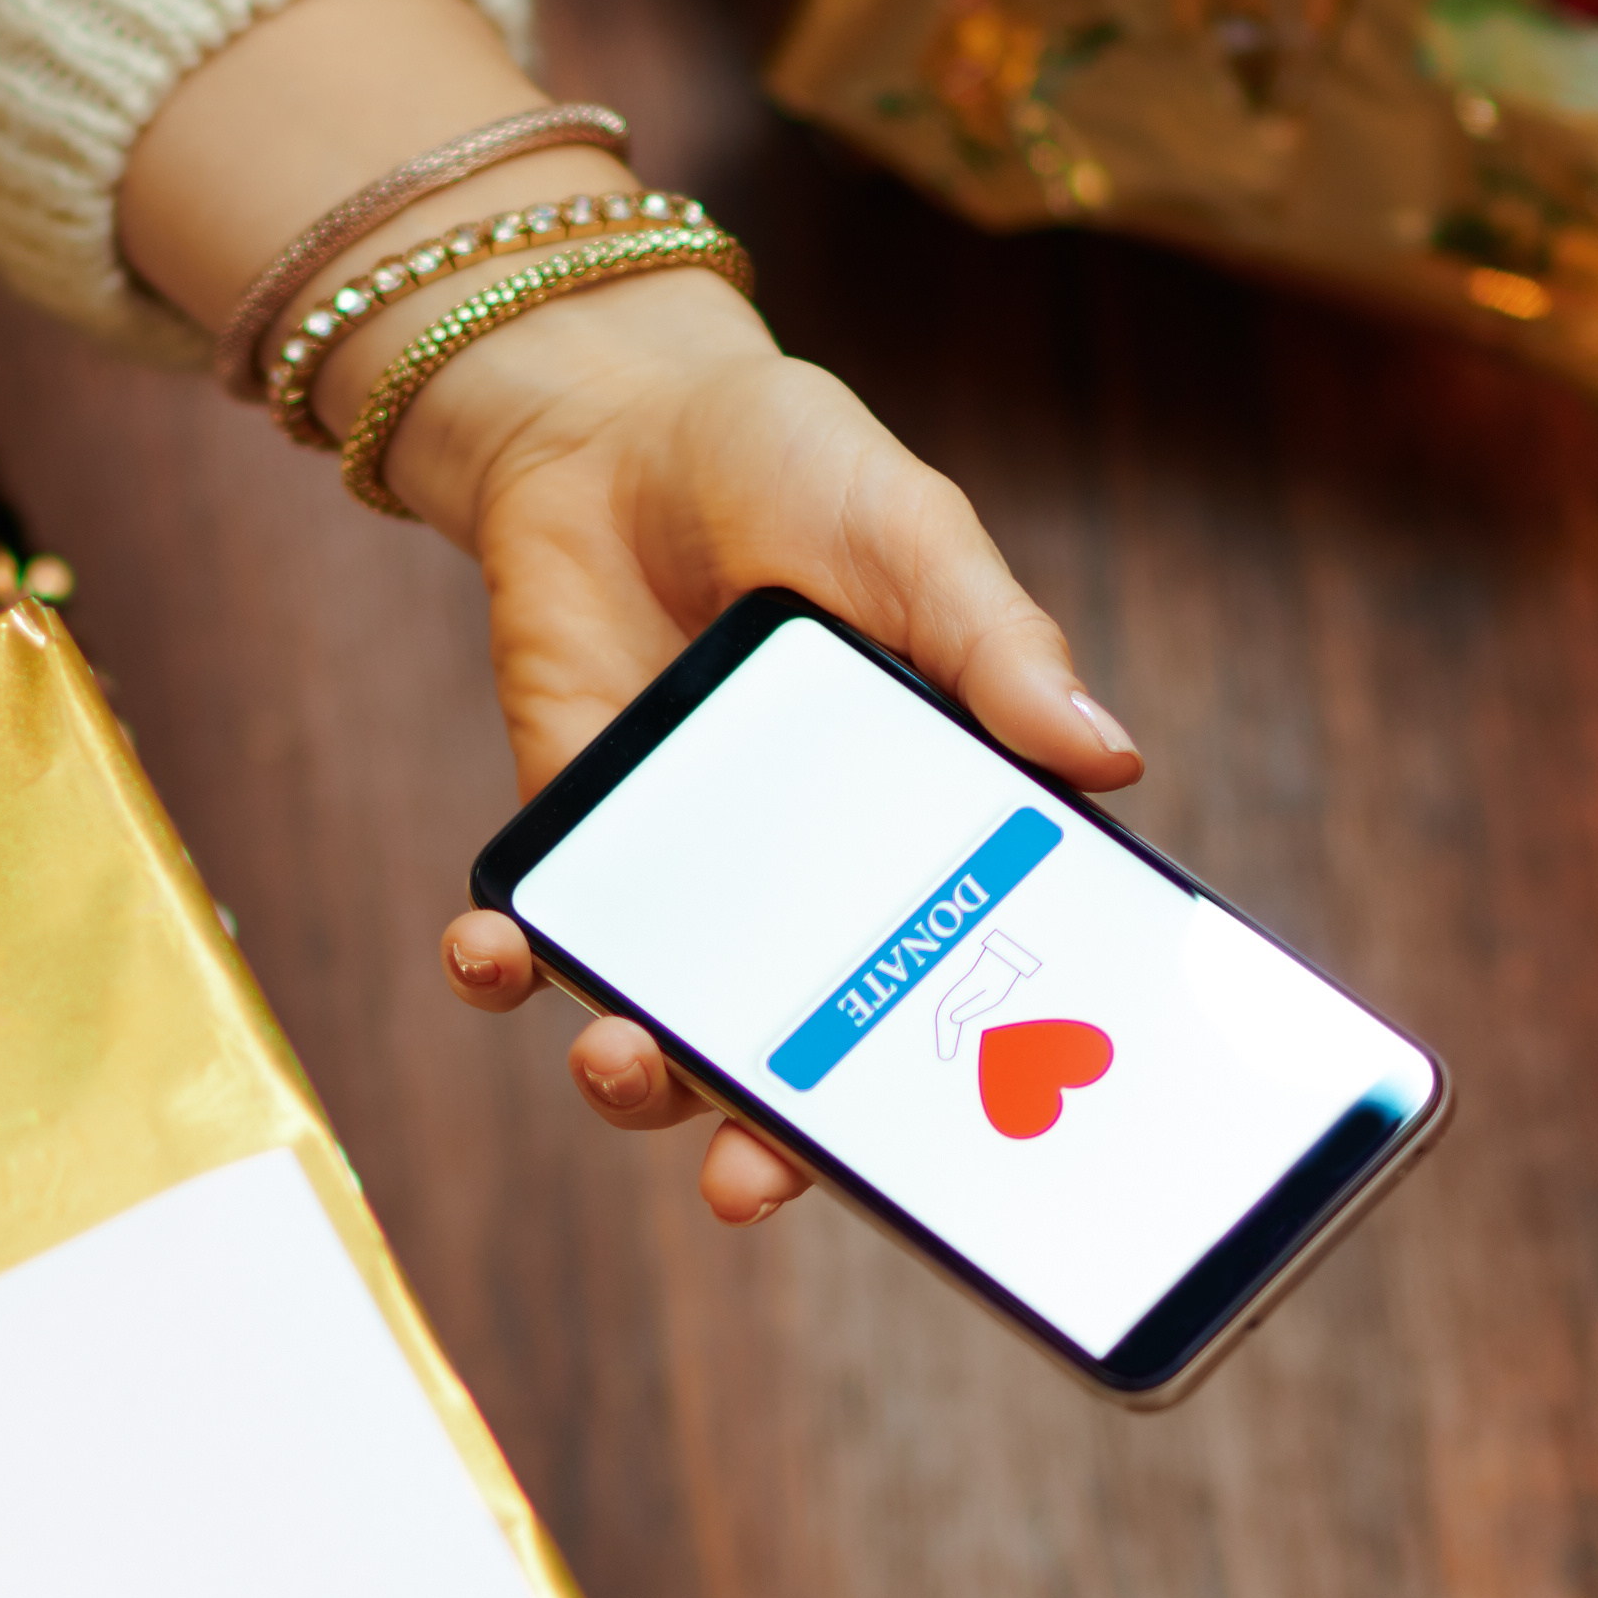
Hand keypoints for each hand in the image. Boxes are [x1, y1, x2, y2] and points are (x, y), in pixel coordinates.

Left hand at [402, 276, 1140, 1222]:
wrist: (618, 418)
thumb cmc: (796, 470)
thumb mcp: (916, 541)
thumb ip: (997, 650)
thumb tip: (1111, 759)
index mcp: (929, 842)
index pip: (960, 997)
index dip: (957, 1098)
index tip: (951, 1168)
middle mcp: (812, 892)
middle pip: (806, 1068)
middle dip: (775, 1148)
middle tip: (750, 1179)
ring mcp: (687, 882)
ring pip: (664, 1038)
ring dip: (634, 1081)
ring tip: (618, 1055)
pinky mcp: (574, 847)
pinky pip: (537, 947)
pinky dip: (501, 967)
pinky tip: (486, 949)